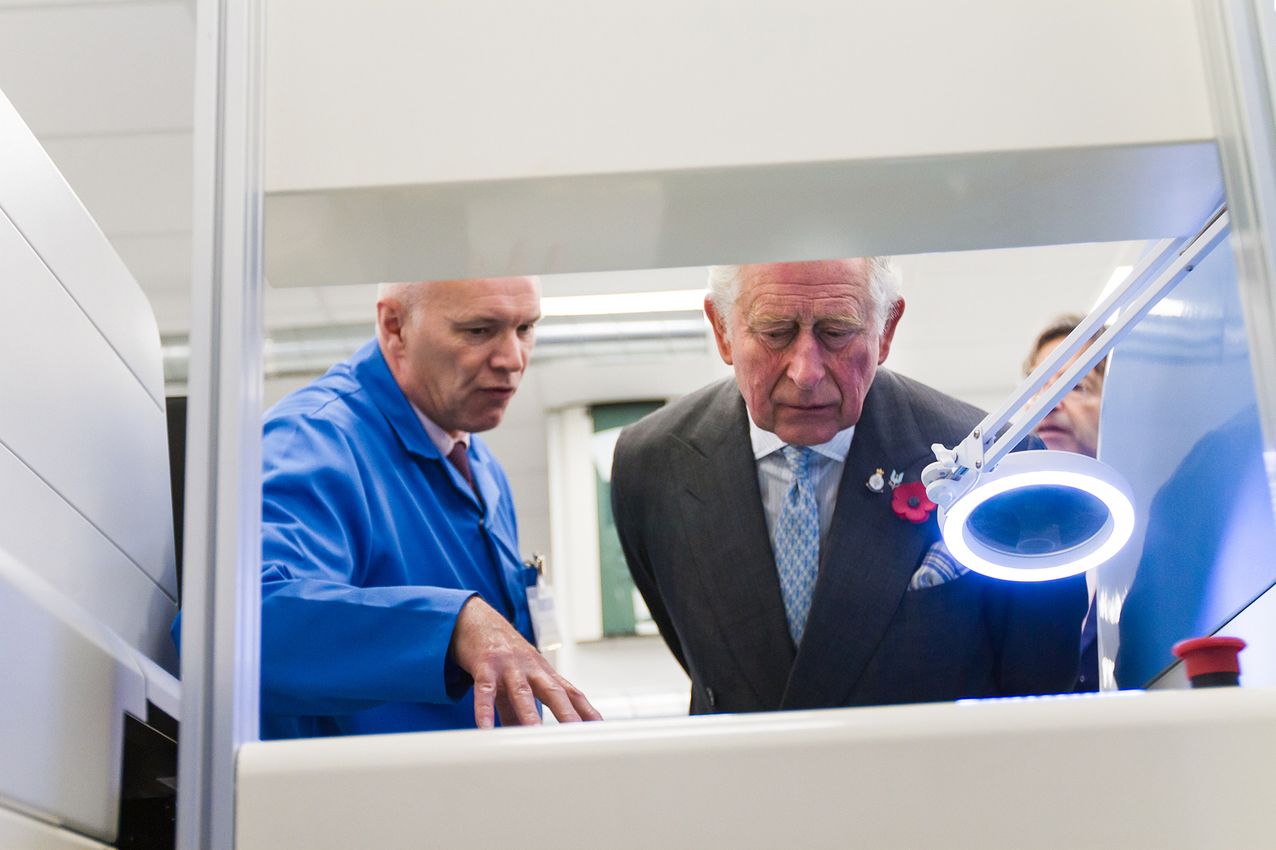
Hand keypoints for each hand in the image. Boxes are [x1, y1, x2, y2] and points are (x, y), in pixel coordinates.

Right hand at [450, 597, 601, 728]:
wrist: (478, 620)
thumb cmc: (504, 654)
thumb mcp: (516, 681)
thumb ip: (519, 712)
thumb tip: (521, 739)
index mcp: (543, 673)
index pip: (571, 693)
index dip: (586, 710)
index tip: (599, 729)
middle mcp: (531, 668)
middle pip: (553, 692)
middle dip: (566, 714)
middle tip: (576, 734)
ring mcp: (509, 666)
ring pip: (521, 691)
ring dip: (528, 713)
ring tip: (535, 733)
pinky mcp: (485, 665)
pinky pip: (485, 689)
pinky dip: (484, 709)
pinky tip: (485, 727)